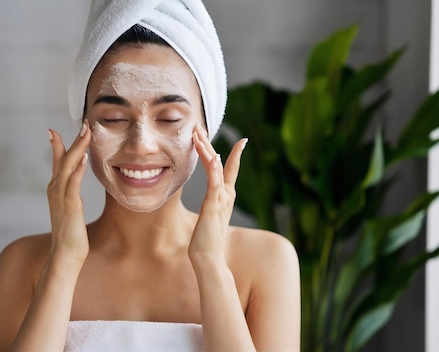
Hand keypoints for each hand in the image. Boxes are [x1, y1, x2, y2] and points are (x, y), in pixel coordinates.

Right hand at [46, 123, 90, 263]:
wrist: (66, 254)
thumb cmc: (71, 234)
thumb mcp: (70, 210)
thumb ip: (70, 196)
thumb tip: (73, 189)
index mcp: (56, 189)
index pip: (56, 162)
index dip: (56, 145)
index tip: (54, 130)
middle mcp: (55, 189)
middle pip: (63, 159)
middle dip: (73, 140)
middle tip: (84, 124)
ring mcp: (61, 197)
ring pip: (68, 166)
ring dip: (77, 148)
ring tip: (86, 132)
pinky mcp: (70, 206)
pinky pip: (73, 183)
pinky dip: (77, 169)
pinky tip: (83, 158)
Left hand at [189, 125, 247, 261]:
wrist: (209, 258)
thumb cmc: (206, 241)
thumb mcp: (209, 218)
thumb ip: (212, 207)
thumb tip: (211, 203)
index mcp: (224, 196)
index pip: (228, 169)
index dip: (232, 153)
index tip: (239, 139)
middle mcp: (226, 195)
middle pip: (220, 162)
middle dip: (208, 143)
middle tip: (200, 126)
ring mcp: (221, 199)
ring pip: (216, 168)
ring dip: (207, 149)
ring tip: (199, 134)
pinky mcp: (214, 205)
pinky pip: (216, 183)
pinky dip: (216, 170)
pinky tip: (215, 157)